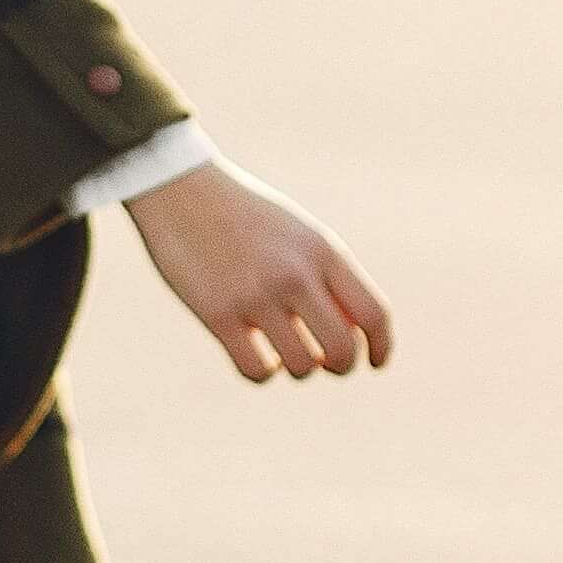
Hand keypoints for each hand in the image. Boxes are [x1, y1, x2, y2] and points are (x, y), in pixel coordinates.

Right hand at [122, 158, 392, 385]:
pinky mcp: (217, 314)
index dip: (382, 347)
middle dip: (340, 366)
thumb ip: (328, 277)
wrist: (180, 189)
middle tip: (326, 362)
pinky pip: (256, 371)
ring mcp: (256, 295)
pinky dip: (264, 373)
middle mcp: (295, 274)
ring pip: (302, 367)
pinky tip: (256, 356)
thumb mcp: (297, 233)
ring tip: (283, 351)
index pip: (373, 313)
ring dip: (298, 369)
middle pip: (343, 349)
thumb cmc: (245, 214)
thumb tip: (351, 336)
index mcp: (322, 250)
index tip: (375, 362)